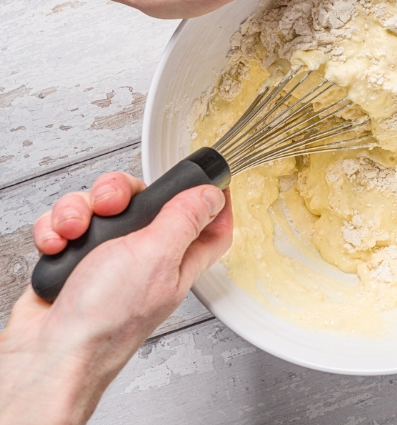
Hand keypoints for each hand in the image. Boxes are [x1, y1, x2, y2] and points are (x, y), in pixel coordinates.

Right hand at [0, 171, 230, 424]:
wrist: (48, 355)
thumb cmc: (105, 322)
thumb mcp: (157, 258)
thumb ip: (186, 219)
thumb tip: (213, 194)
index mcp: (176, 261)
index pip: (210, 226)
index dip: (211, 198)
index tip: (202, 175)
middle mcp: (142, 259)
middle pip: (144, 201)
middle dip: (119, 191)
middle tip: (111, 203)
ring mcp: (104, 259)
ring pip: (98, 206)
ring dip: (80, 211)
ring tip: (75, 231)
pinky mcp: (71, 260)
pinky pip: (65, 223)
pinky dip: (56, 228)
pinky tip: (57, 245)